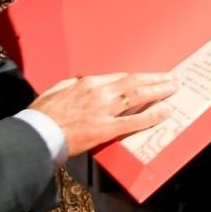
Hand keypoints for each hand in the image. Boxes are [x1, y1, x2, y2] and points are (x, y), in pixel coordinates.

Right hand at [29, 72, 178, 155]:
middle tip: (172, 78)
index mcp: (87, 83)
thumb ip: (73, 85)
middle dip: (155, 79)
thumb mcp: (56, 90)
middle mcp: (99, 93)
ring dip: (159, 91)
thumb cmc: (42, 114)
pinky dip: (152, 115)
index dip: (138, 77)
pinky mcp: (105, 129)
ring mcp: (104, 110)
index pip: (120, 77)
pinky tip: (166, 111)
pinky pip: (134, 121)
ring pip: (138, 96)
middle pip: (134, 82)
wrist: (36, 134)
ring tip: (174, 89)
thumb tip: (83, 82)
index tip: (149, 77)